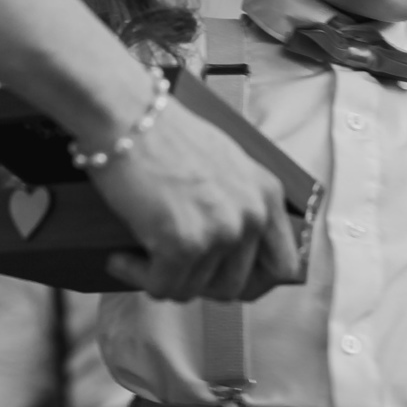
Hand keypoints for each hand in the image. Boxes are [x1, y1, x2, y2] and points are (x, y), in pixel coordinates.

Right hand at [100, 97, 298, 301]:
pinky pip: (162, 287)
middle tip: (172, 268)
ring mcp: (221, 231)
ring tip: (140, 257)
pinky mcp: (184, 244)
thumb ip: (238, 202)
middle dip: (199, 284)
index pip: (283, 266)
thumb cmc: (165, 134)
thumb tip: (228, 243)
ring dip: (163, 279)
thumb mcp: (225, 163)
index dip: (253, 282)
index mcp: (267, 195)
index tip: (223, 278)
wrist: (127, 115)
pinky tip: (123, 258)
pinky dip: (138, 277)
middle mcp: (252, 215)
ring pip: (193, 291)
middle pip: (234, 287)